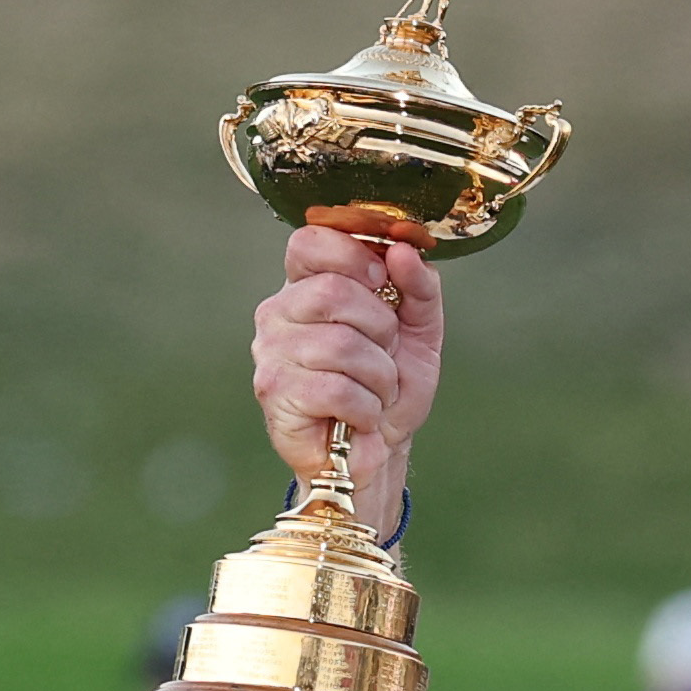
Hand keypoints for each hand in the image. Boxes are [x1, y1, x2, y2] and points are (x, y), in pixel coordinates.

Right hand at [251, 227, 445, 531]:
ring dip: (379, 376)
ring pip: (340, 346)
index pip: (310, 240)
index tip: (382, 284)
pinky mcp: (275, 394)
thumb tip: (403, 251)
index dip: (354, 256)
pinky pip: (336, 389)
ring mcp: (271, 353)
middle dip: (380, 328)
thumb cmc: (391, 385)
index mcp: (307, 285)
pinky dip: (366, 408)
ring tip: (377, 392)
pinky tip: (362, 417)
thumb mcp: (419, 329)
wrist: (381, 450)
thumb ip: (419, 285)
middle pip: (333, 293)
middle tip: (385, 354)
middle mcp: (279, 312)